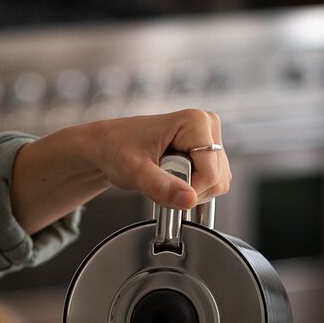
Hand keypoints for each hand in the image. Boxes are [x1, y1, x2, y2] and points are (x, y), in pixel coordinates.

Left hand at [11, 109, 230, 234]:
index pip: (211, 174)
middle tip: (158, 180)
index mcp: (196, 122)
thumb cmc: (115, 149)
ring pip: (217, 183)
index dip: (189, 191)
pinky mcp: (207, 151)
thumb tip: (188, 200)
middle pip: (217, 180)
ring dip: (189, 190)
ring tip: (163, 177)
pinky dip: (192, 189)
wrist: (106, 145)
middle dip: (188, 190)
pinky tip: (172, 181)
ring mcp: (210, 138)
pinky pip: (212, 182)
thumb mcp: (134, 171)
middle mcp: (209, 126)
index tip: (161, 186)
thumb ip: (161, 186)